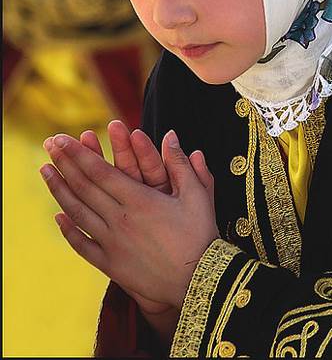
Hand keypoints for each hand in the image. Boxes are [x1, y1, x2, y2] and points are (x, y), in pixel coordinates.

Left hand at [41, 129, 218, 310]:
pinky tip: (58, 217)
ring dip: (59, 190)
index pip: (100, 171)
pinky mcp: (111, 264)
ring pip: (78, 212)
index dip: (78, 154)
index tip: (61, 139)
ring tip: (44, 171)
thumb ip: (181, 164)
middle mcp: (120, 219)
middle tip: (48, 145)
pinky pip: (83, 245)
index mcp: (139, 200)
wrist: (198, 281)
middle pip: (84, 187)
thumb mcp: (197, 195)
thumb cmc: (200, 235)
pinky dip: (68, 230)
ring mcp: (112, 243)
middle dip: (64, 163)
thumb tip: (171, 135)